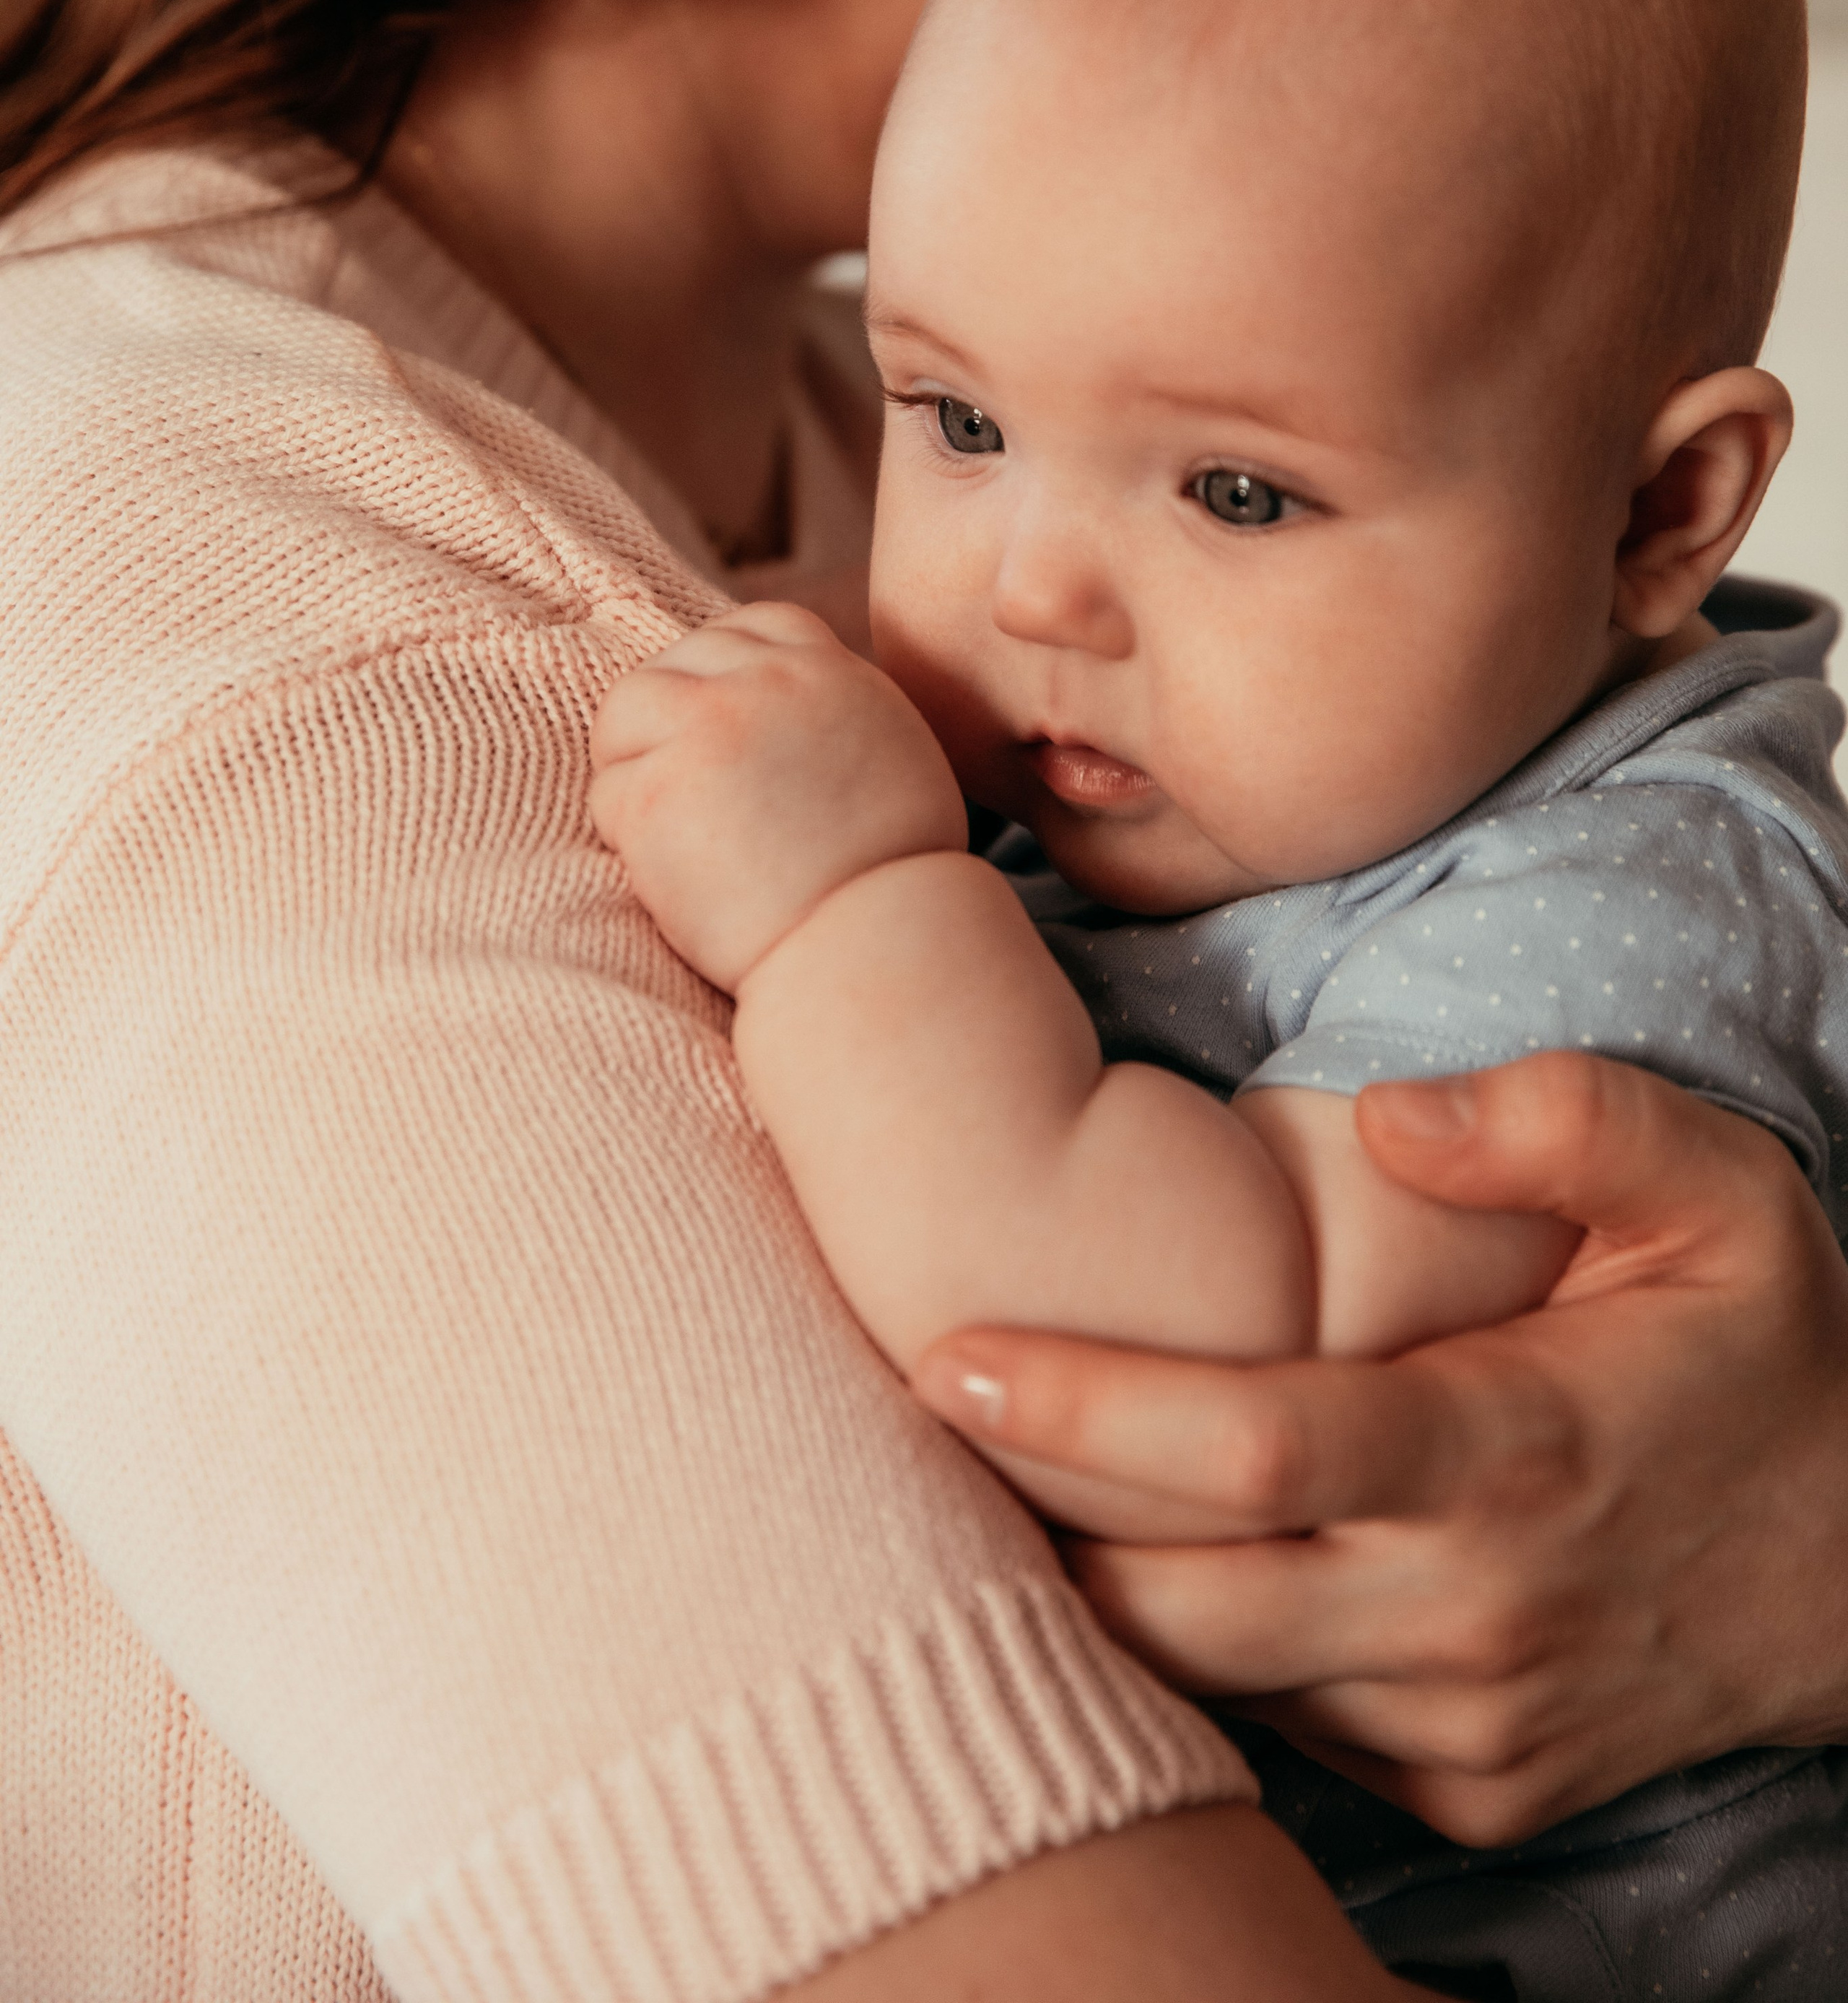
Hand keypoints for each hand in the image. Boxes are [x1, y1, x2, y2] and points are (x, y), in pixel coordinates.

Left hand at [589, 601, 966, 989]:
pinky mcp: (655, 791)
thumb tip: (783, 711)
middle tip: (684, 794)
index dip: (721, 674)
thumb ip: (833, 712)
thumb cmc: (893, 877)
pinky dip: (628, 835)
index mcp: (828, 671)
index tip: (720, 730)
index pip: (750, 625)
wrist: (872, 945)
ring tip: (671, 828)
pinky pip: (608, 792)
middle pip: (673, 664)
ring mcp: (705, 728)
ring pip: (624, 712)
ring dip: (633, 765)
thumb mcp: (891, 755)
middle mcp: (765, 682)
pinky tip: (675, 874)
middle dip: (667, 722)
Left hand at [912, 1051, 1847, 1845]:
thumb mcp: (1723, 1190)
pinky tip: (1155, 1552)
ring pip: (1217, 1681)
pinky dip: (1204, 1651)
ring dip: (1098, 1588)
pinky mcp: (1475, 1792)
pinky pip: (1285, 1729)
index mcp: (1512, 1452)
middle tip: (920, 1411)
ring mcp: (1469, 1726)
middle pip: (1187, 1598)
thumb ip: (1566, 1121)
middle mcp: (1473, 1613)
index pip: (1260, 1450)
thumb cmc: (1767, 1350)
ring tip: (999, 1472)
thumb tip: (1389, 1115)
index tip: (954, 1357)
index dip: (1095, 1408)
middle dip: (1033, 1517)